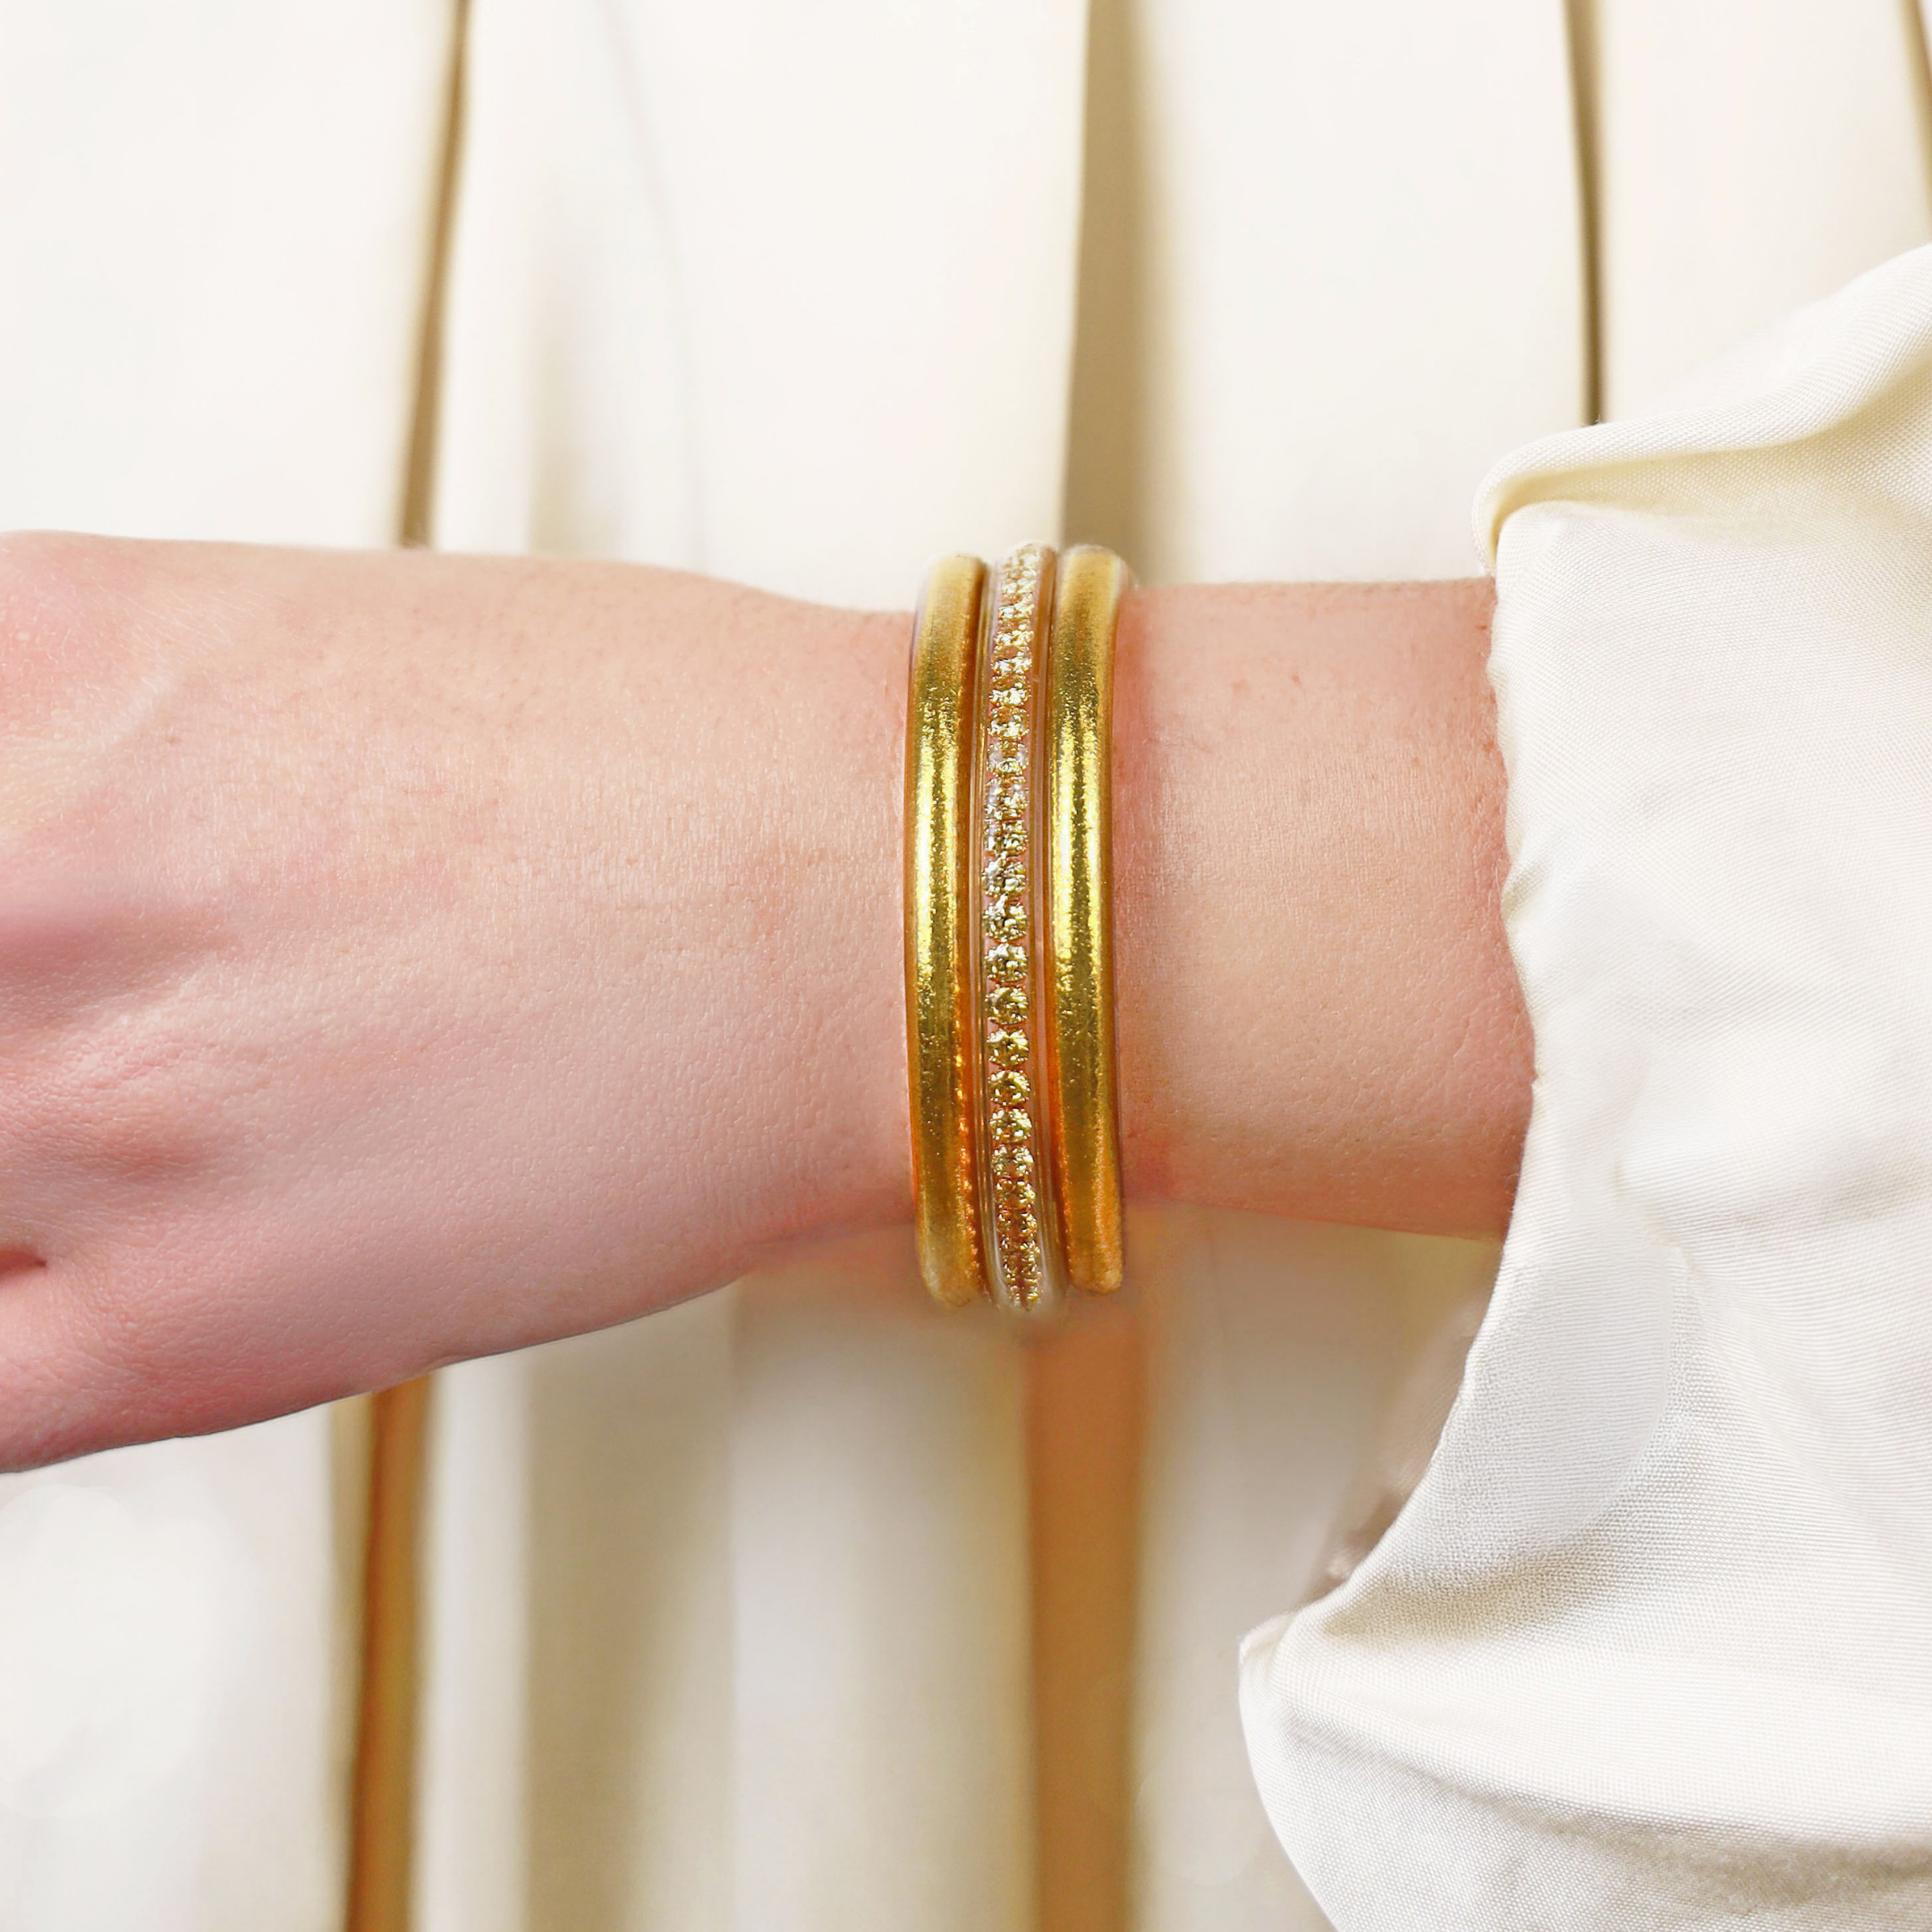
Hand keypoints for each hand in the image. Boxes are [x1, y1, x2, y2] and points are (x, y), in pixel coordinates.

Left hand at [0, 534, 909, 1467]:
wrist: (892, 908)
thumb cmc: (682, 763)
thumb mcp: (304, 643)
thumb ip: (68, 728)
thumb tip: (6, 819)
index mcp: (46, 653)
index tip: (15, 895)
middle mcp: (31, 875)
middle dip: (18, 986)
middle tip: (103, 997)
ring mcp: (96, 1113)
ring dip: (22, 1145)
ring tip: (160, 1104)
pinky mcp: (197, 1328)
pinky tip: (72, 1274)